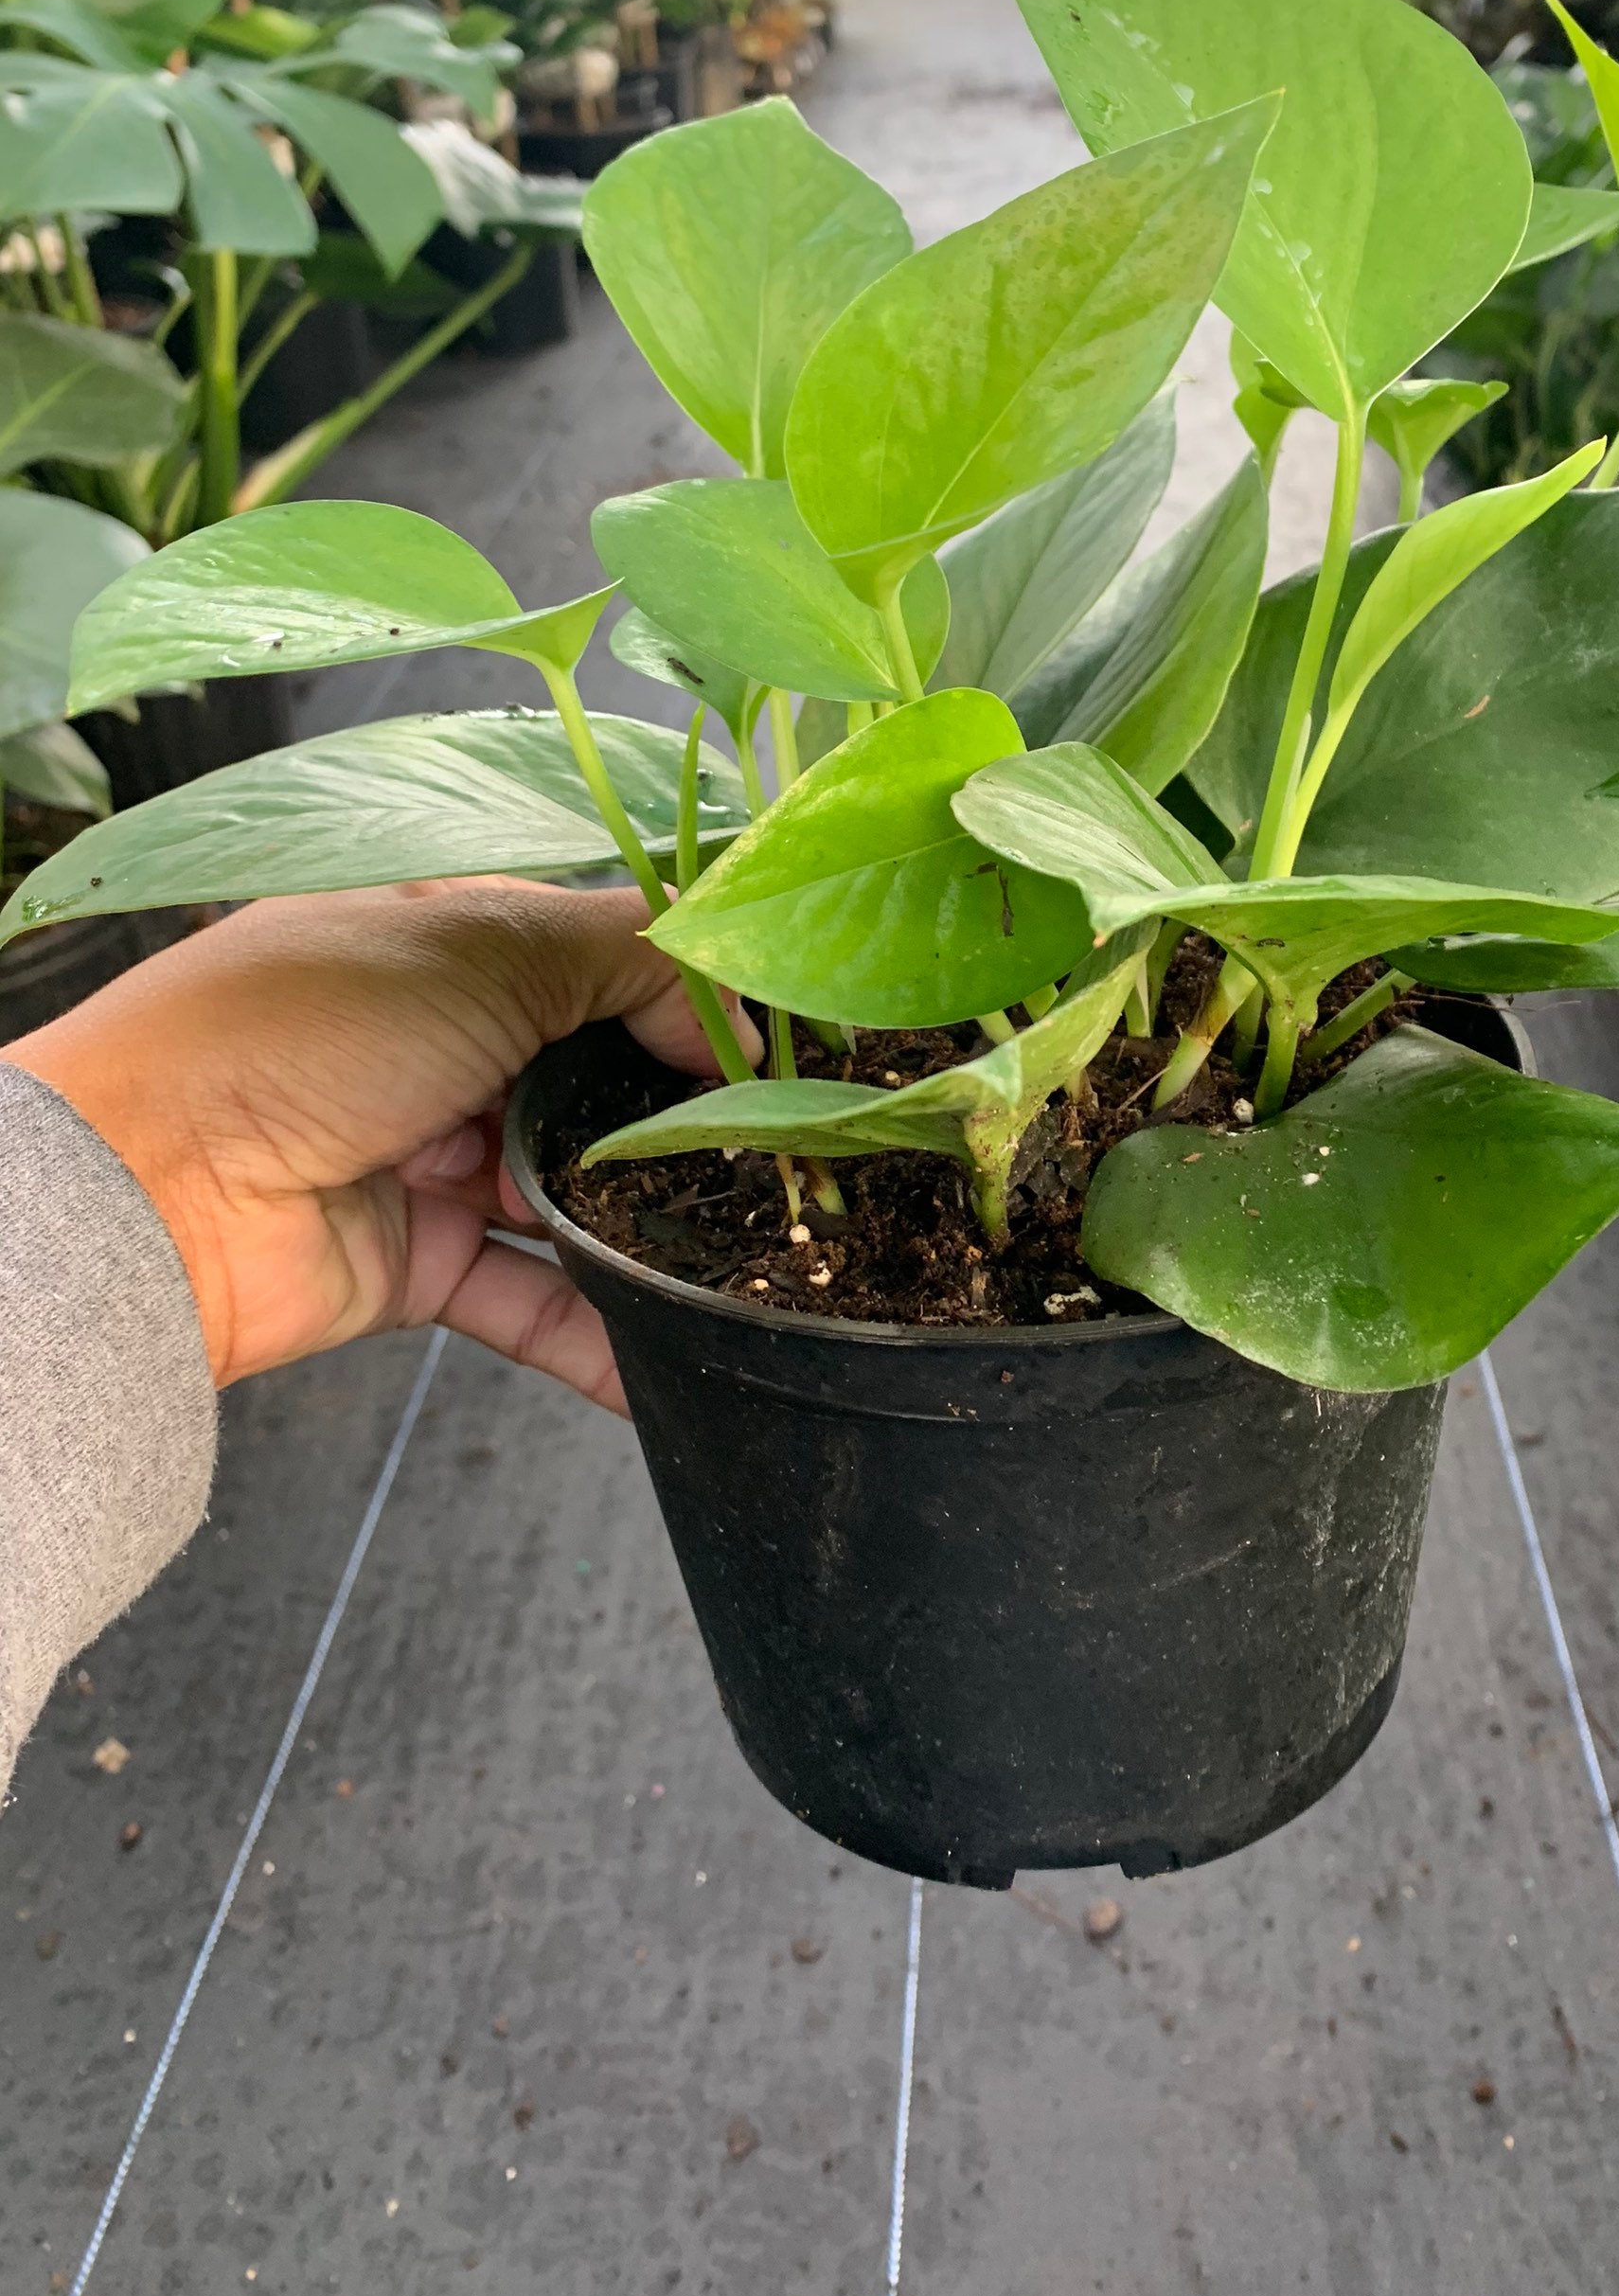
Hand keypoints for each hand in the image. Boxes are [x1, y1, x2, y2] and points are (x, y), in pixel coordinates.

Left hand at [6, 880, 756, 1412]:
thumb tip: (741, 1018)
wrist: (147, 1188)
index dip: (697, 999)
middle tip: (793, 1159)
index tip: (791, 1044)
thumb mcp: (487, 942)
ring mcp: (436, 1156)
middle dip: (690, 1120)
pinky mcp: (421, 1265)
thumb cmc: (303, 1027)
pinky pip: (536, 1301)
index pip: (609, 958)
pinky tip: (682, 1359)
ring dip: (659, 1226)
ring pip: (581, 1194)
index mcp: (457, 937)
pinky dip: (605, 1334)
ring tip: (762, 1255)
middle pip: (606, 1080)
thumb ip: (634, 960)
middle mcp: (452, 1042)